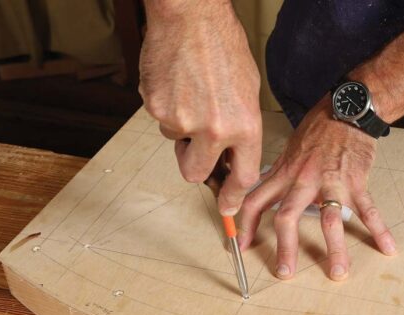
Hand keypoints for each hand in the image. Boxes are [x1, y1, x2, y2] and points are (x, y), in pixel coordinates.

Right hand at [139, 0, 261, 215]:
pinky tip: (176, 82)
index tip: (226, 206)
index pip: (242, 177)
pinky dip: (167, 106)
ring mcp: (182, 120)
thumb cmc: (223, 47)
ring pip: (175, 141)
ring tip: (190, 91)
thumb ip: (240, 129)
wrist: (191, 16)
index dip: (232, 195)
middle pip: (195, 173)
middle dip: (194, 165)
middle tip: (195, 145)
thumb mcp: (247, 92)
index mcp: (244, 126)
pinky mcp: (156, 108)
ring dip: (182, 126)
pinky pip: (160, 119)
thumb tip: (232, 158)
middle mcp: (214, 129)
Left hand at [238, 96, 396, 280]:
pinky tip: (387, 248)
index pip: (256, 201)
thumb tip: (267, 196)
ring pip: (330, 219)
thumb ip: (279, 176)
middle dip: (285, 248)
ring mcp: (331, 182)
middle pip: (288, 217)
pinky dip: (379, 230)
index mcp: (284, 173)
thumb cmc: (317, 130)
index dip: (246, 225)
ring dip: (334, 249)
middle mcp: (303, 180)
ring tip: (337, 273)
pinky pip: (368, 210)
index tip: (242, 247)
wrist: (346, 109)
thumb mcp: (289, 151)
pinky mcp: (356, 182)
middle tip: (285, 273)